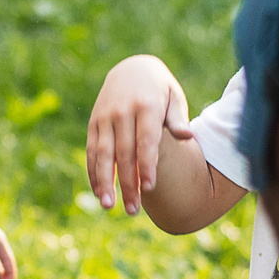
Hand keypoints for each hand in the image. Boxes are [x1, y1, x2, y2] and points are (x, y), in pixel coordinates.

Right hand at [86, 55, 190, 215]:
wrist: (132, 68)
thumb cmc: (160, 89)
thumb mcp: (174, 96)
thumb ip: (178, 118)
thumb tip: (187, 136)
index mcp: (146, 106)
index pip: (146, 141)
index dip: (146, 166)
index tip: (149, 188)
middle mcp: (122, 112)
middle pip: (124, 154)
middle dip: (127, 183)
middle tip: (132, 210)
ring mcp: (105, 118)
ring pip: (103, 155)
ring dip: (104, 182)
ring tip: (108, 206)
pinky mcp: (94, 123)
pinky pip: (92, 151)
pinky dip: (93, 172)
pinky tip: (98, 192)